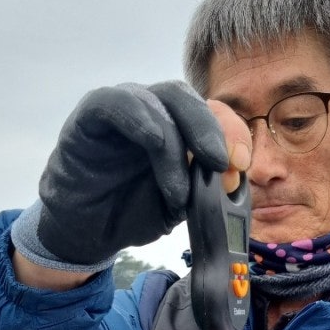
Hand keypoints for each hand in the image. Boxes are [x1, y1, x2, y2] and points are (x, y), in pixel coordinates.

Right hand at [36, 82, 247, 265]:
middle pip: (188, 98)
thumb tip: (234, 175)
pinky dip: (137, 117)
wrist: (89, 231)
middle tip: (222, 163)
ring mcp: (123, 109)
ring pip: (158, 102)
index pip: (211, 113)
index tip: (240, 165)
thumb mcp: (181, 204)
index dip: (231, 133)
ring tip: (177, 191)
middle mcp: (153, 111)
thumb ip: (207, 188)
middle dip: (212, 129)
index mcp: (179, 127)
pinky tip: (152, 140)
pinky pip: (114, 102)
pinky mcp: (91, 115)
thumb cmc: (134, 211)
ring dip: (175, 144)